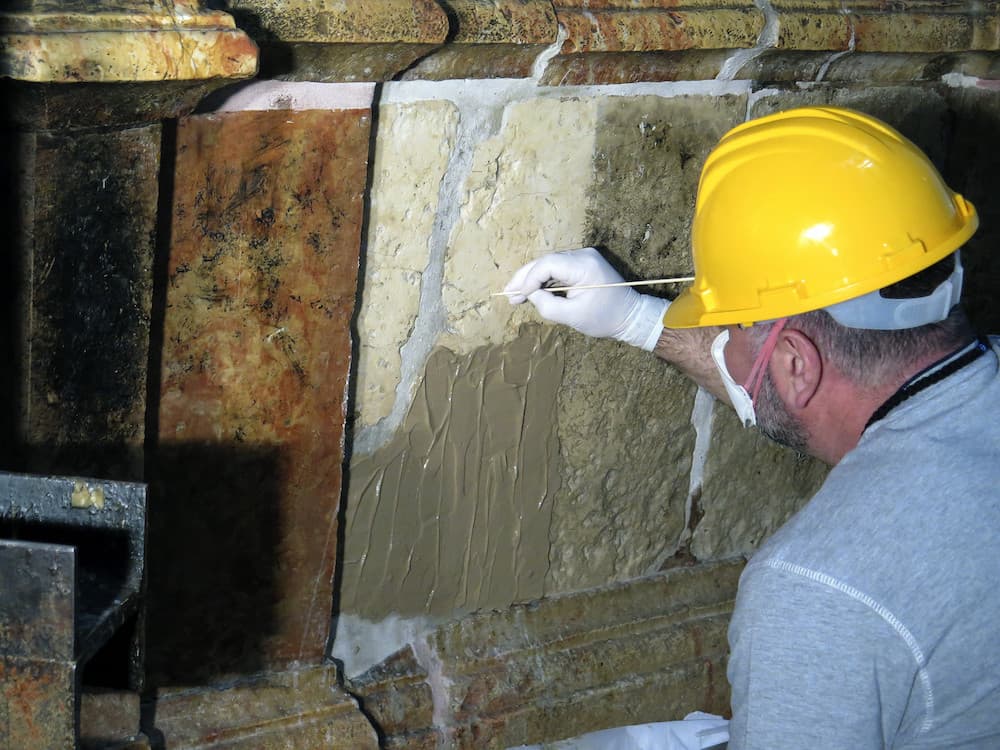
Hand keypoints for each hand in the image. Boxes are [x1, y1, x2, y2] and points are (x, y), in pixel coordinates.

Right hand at [504, 247, 667, 350]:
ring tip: (515, 295)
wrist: (630, 315)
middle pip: (545, 261)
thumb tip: (530, 294)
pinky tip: (531, 291)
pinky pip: (557, 268)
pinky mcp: (582, 263)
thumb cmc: (604, 318)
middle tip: (508, 294)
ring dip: (532, 279)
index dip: (529, 279)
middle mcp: (583, 255)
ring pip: (549, 264)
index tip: (518, 296)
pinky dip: (544, 279)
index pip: (548, 264)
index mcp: (584, 266)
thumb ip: (547, 305)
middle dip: (525, 277)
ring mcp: (583, 257)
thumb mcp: (573, 316)